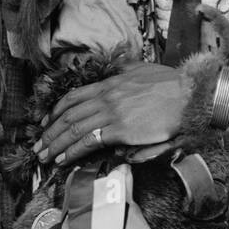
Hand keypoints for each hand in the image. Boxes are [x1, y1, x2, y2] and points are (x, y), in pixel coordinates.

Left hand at [34, 63, 188, 165]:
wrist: (190, 95)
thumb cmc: (171, 85)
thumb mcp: (142, 69)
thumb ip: (125, 72)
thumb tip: (117, 73)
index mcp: (110, 83)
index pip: (74, 97)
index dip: (56, 111)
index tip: (46, 122)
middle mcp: (106, 97)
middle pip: (69, 115)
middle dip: (50, 131)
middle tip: (38, 145)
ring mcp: (112, 113)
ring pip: (74, 129)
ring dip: (56, 143)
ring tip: (44, 156)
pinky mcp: (121, 130)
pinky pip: (89, 141)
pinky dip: (72, 150)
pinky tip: (63, 159)